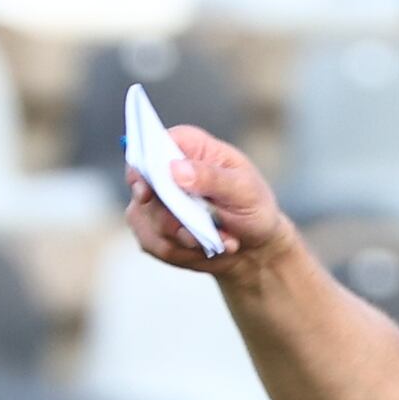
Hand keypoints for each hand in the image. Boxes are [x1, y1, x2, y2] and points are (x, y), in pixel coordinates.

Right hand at [118, 122, 293, 276]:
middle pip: (145, 188)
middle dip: (172, 217)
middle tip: (199, 233)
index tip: (147, 194)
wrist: (255, 245)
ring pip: (148, 221)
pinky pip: (155, 244)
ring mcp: (155, 200)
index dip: (143, 168)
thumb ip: (212, 177)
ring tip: (217, 239)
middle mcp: (165, 169)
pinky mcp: (154, 228)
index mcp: (188, 145)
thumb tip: (176, 169)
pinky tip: (206, 249)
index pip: (151, 145)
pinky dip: (184, 253)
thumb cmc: (253, 207)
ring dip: (185, 238)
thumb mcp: (245, 190)